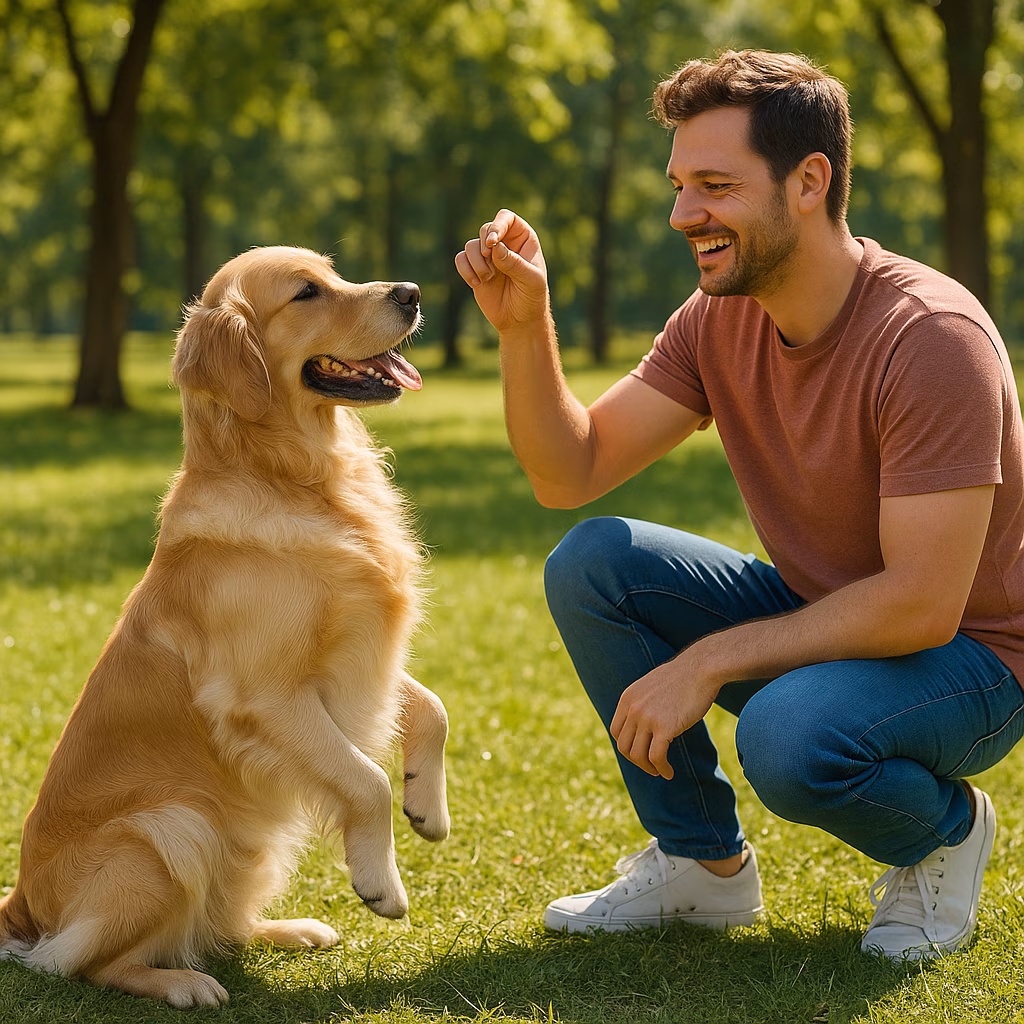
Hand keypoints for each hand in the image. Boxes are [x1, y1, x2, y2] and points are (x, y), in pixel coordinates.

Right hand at [455, 209, 549, 333]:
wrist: (520, 321)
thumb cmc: (531, 298)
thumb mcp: (531, 281)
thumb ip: (514, 263)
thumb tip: (495, 247)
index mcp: (523, 239)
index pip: (506, 218)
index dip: (497, 226)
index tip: (492, 243)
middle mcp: (504, 244)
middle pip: (486, 229)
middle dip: (484, 246)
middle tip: (489, 262)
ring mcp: (488, 257)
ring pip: (471, 245)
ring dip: (476, 262)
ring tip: (488, 278)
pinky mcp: (475, 270)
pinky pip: (461, 259)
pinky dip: (465, 270)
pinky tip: (477, 284)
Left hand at [609, 656, 717, 779]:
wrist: (702, 668)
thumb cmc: (683, 678)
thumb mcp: (653, 687)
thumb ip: (643, 703)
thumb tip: (643, 723)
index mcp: (628, 698)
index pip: (616, 731)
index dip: (627, 746)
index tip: (640, 753)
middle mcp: (633, 708)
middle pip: (624, 746)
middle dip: (637, 761)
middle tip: (651, 766)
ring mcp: (647, 718)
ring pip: (638, 755)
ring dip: (648, 768)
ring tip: (661, 771)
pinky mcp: (664, 727)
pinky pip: (656, 757)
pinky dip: (662, 769)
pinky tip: (669, 773)